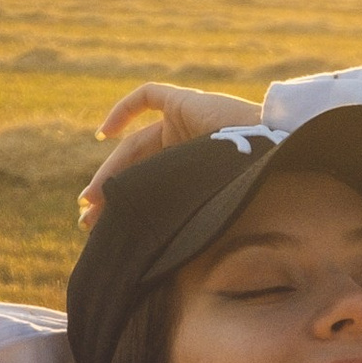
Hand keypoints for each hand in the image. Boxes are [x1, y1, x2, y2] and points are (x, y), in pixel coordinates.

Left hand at [78, 82, 263, 228]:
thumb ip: (178, 222)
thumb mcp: (203, 211)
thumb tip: (147, 265)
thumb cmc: (248, 189)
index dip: (124, 205)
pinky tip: (103, 135)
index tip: (98, 227)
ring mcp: (186, 122)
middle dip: (112, 193)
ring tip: (91, 197)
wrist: (273, 157)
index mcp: (195, 171)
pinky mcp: (185, 101)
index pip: (150, 186)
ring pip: (136, 145)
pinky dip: (124, 110)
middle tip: (87, 218)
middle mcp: (189, 147)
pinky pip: (148, 97)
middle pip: (139, 169)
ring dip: (112, 169)